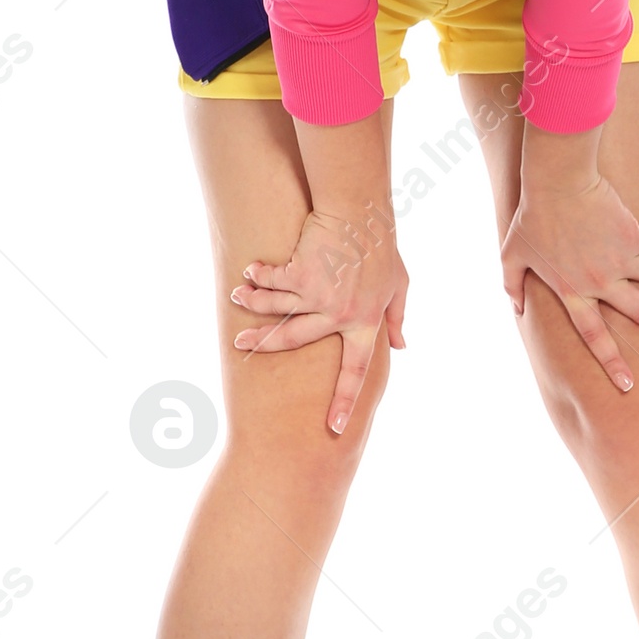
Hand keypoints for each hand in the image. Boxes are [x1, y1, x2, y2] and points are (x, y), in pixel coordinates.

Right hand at [230, 203, 406, 434]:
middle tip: (240, 345)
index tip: (335, 429)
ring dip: (252, 303)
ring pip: (275, 309)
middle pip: (294, 340)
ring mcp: (318, 297)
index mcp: (366, 323)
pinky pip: (272, 281)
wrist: (361, 210)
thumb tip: (401, 347)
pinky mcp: (300, 274)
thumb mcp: (399, 284)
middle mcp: (340, 316)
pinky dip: (259, 275)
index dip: (345, 401)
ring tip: (237, 297)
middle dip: (263, 345)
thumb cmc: (381, 245)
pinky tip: (251, 270)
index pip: (357, 371)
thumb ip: (397, 317)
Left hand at [501, 174, 638, 390]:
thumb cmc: (531, 218)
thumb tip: (515, 309)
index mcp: (573, 292)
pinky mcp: (633, 234)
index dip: (612, 363)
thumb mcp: (510, 256)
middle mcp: (601, 282)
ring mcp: (620, 259)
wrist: (556, 182)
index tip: (628, 385)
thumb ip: (511, 286)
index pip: (594, 337)